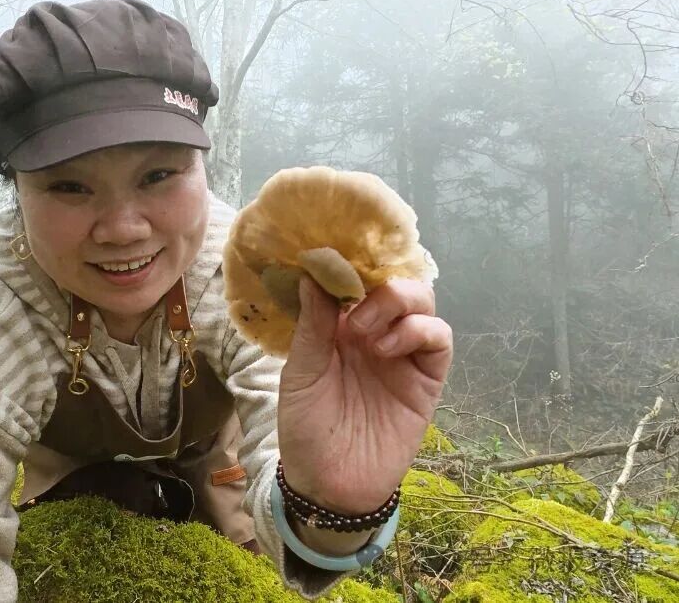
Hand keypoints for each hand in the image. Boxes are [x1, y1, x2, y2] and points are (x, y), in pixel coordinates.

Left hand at [276, 276, 452, 513]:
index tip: (334, 254)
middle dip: (379, 281)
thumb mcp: (299, 375)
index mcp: (338, 326)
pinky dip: (419, 330)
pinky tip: (387, 348)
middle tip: (353, 306)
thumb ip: (311, 326)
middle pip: (396, 281)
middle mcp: (374, 333)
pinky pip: (439, 339)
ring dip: (397, 304)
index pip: (356, 279)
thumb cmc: (306, 429)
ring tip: (365, 334)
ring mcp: (403, 354)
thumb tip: (311, 274)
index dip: (351, 263)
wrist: (329, 484)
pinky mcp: (427, 379)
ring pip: (423, 303)